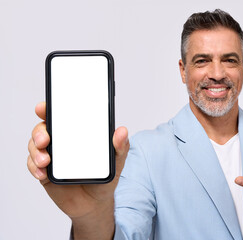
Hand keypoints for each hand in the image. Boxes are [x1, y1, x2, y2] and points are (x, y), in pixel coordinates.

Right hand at [27, 102, 129, 239]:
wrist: (95, 204)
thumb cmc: (104, 177)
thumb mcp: (116, 161)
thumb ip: (120, 146)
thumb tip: (123, 131)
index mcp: (77, 133)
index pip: (62, 116)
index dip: (50, 109)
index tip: (43, 107)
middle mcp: (62, 142)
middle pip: (43, 129)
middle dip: (39, 131)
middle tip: (45, 139)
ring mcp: (52, 156)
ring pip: (35, 146)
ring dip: (36, 151)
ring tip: (45, 160)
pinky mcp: (45, 172)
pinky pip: (33, 165)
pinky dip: (34, 168)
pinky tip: (42, 173)